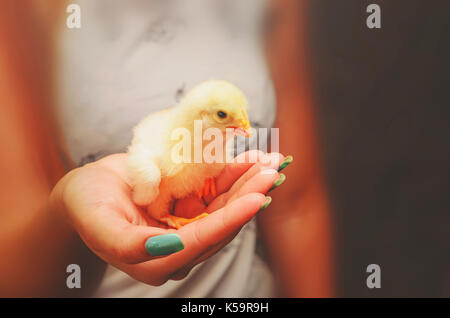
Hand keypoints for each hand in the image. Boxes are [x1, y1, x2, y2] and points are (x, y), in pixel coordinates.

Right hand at [50, 150, 285, 284]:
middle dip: (249, 195)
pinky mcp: (190, 208)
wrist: (85, 191)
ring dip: (248, 182)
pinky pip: (216, 191)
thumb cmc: (86, 206)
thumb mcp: (99, 225)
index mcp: (159, 260)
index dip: (232, 219)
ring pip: (226, 205)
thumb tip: (172, 247)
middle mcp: (180, 248)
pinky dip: (233, 174)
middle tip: (273, 170)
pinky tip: (250, 158)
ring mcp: (187, 226)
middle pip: (223, 222)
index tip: (258, 197)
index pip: (203, 240)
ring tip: (270, 160)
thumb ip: (130, 245)